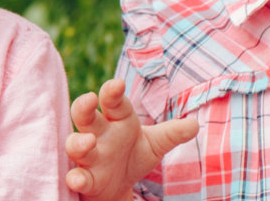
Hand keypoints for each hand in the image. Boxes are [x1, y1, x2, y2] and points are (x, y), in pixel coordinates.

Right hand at [63, 79, 196, 200]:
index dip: (113, 91)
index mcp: (117, 119)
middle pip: (85, 115)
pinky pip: (76, 176)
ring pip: (75, 144)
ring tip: (88, 141)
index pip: (113, 101)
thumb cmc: (133, 154)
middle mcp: (98, 134)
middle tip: (89, 99)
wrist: (118, 185)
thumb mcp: (156, 143)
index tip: (117, 84)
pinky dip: (75, 178)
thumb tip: (194, 125)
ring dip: (78, 142)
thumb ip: (172, 134)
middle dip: (84, 106)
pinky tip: (76, 180)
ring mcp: (89, 156)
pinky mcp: (86, 178)